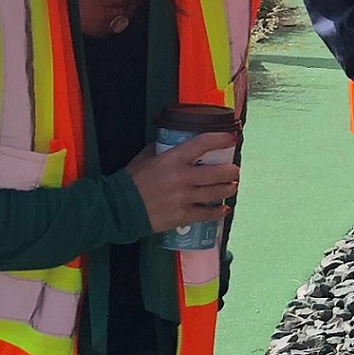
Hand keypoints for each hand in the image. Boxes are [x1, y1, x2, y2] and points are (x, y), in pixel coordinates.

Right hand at [123, 142, 239, 234]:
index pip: (203, 144)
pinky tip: (223, 209)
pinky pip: (207, 214)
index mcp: (173, 159)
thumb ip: (162, 150)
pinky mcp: (183, 216)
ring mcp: (184, 198)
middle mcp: (183, 177)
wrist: (118, 208)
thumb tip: (174, 144)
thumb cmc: (130, 180)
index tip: (233, 138)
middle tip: (234, 171)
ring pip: (216, 193)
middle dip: (231, 171)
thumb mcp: (145, 157)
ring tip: (232, 187)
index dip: (220, 139)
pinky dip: (218, 212)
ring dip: (228, 189)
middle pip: (218, 172)